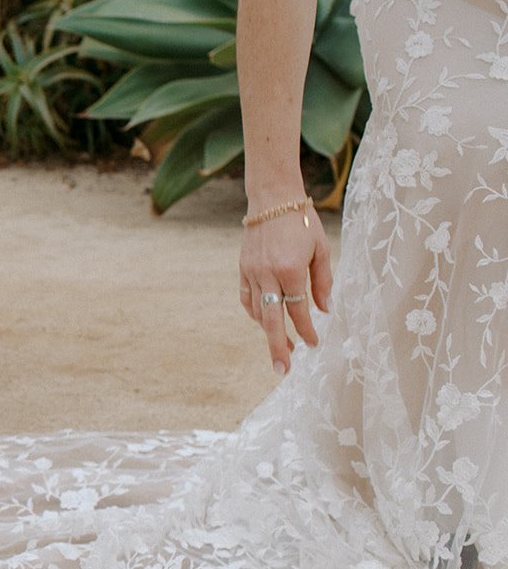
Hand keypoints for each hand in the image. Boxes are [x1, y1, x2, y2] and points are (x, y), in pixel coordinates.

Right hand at [238, 200, 332, 374]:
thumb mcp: (321, 250)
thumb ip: (323, 282)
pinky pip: (247, 299)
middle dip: (278, 346)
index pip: (298, 310)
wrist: (273, 199)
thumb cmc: (303, 222)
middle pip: (271, 320)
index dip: (307, 330)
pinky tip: (265, 322)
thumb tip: (326, 309)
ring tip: (282, 348)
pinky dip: (255, 313)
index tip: (314, 344)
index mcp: (291, 270)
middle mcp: (268, 274)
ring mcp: (251, 272)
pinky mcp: (242, 269)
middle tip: (283, 369)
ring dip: (269, 332)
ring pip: (258, 312)